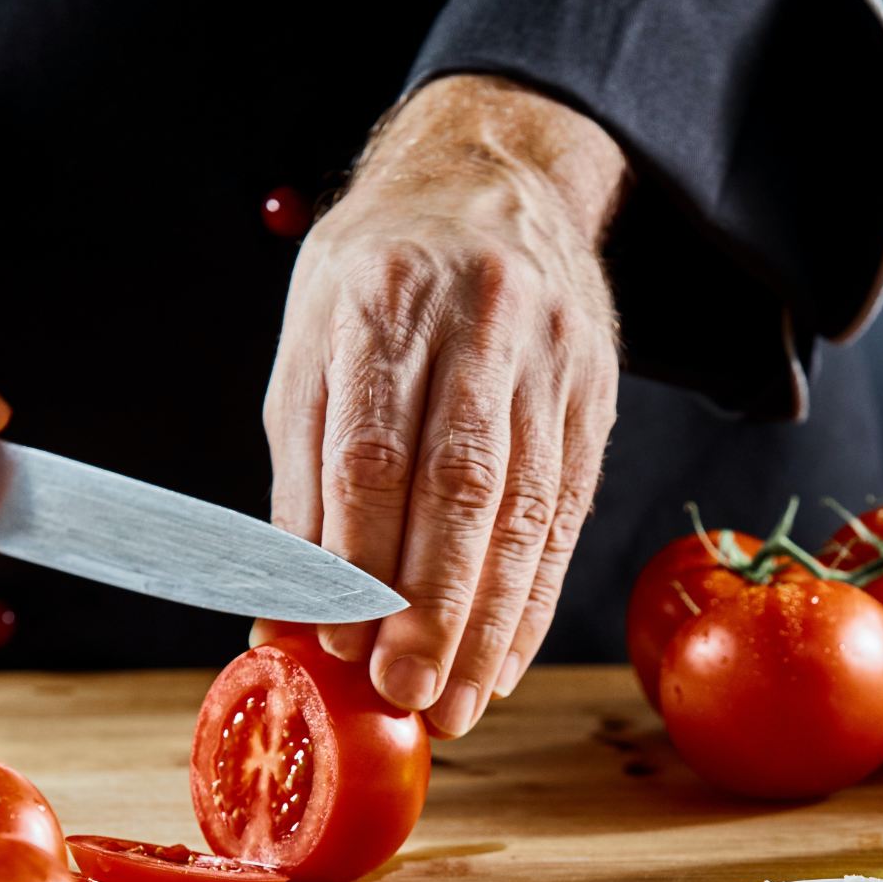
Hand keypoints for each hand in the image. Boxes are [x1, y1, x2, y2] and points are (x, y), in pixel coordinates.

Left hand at [259, 75, 626, 736]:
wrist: (493, 179)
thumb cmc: (379, 280)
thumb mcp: (312, 350)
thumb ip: (302, 481)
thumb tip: (288, 617)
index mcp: (383, 299)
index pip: (374, 451)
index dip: (359, 559)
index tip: (343, 644)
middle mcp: (478, 323)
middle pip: (463, 487)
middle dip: (434, 607)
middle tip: (408, 693)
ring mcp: (551, 358)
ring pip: (527, 511)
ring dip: (492, 623)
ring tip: (459, 702)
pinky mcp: (594, 396)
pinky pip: (567, 514)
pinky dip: (535, 598)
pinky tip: (507, 660)